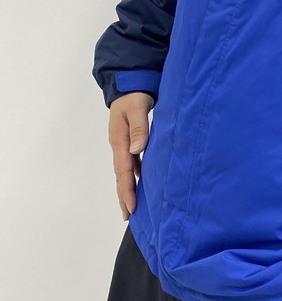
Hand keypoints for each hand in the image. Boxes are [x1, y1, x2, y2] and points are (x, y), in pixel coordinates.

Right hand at [108, 92, 154, 220]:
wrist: (130, 84)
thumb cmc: (134, 96)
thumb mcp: (137, 108)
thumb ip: (139, 127)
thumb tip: (137, 150)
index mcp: (120, 140)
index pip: (123, 170)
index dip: (127, 189)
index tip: (131, 207)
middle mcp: (120, 145)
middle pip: (121, 175)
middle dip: (124, 196)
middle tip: (128, 217)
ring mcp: (124, 144)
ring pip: (126, 171)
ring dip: (129, 188)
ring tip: (132, 207)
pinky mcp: (130, 140)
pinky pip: (132, 163)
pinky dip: (136, 175)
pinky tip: (142, 182)